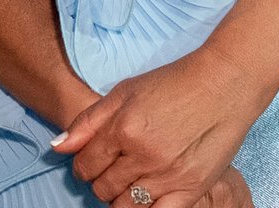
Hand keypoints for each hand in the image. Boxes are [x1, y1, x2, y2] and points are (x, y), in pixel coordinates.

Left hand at [52, 44, 261, 206]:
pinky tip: (144, 197)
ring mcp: (168, 177)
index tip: (88, 164)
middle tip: (110, 171)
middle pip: (103, 188)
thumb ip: (88, 121)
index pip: (86, 165)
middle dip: (100, 182)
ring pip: (126, 207)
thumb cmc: (171, 84)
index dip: (82, 167)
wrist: (221, 86)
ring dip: (120, 198)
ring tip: (128, 181)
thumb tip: (57, 147)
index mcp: (123, 128)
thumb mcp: (124, 92)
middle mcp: (143, 156)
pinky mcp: (192, 191)